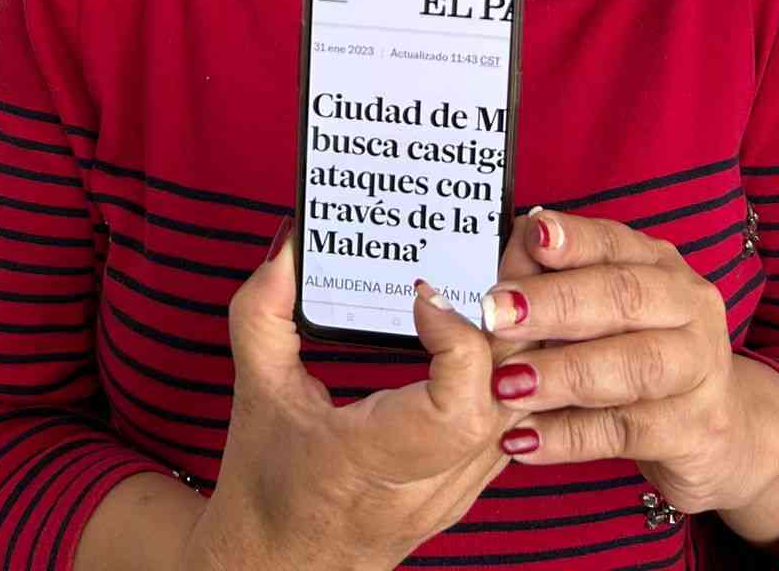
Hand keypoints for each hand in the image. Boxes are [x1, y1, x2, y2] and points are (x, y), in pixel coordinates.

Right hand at [180, 211, 543, 570]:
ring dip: (524, 334)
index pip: (455, 410)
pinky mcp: (472, 482)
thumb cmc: (264, 486)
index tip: (425, 293)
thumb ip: (265, 313)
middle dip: (514, 314)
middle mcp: (426, 485)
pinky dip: (517, 363)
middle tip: (508, 241)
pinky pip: (515, 419)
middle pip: (505, 397)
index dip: (456, 341)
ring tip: (517, 265)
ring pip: (524, 407)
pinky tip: (510, 317)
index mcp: (370, 464)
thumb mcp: (254, 394)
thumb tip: (289, 244)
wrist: (281, 569)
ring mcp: (458, 489)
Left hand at [480, 208, 764, 517]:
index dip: (572, 241)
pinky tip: (524, 440)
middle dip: (555, 304)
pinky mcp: (695, 430)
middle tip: (497, 315)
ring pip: (632, 366)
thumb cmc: (640, 353)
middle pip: (624, 297)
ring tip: (507, 385)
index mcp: (660, 264)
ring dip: (563, 373)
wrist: (717, 430)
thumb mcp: (604, 312)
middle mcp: (688, 307)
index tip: (531, 238)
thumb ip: (557, 281)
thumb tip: (512, 245)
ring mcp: (700, 369)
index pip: (614, 242)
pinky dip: (569, 437)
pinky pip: (626, 432)